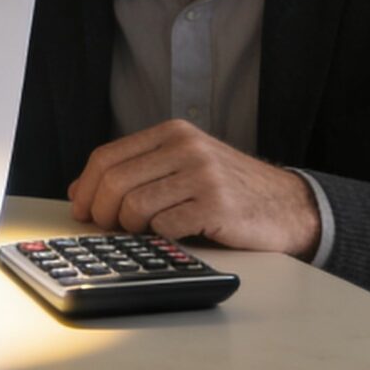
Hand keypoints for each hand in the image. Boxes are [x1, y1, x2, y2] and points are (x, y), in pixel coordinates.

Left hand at [68, 119, 321, 257]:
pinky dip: (162, 236)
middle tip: (107, 228)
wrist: (287, 206)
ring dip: (130, 228)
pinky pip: (165, 226)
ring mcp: (202, 174)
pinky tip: (174, 234)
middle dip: (101, 212)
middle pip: (115, 181)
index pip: (107, 156)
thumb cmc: (230, 190)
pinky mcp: (216, 204)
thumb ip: (137, 172)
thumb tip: (82, 191)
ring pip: (135, 205)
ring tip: (143, 232)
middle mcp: (186, 147)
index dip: (87, 188)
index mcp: (172, 133)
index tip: (82, 209)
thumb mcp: (182, 167)